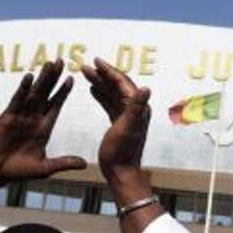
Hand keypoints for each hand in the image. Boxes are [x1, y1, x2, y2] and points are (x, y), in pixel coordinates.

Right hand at [0, 59, 86, 185]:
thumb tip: (84, 163)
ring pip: (34, 93)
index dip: (63, 92)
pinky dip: (23, 89)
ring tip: (50, 63)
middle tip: (62, 61)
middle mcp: (33, 119)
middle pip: (46, 94)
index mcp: (43, 128)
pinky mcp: (8, 117)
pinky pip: (17, 100)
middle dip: (54, 78)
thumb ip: (63, 163)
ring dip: (42, 78)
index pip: (56, 106)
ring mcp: (20, 116)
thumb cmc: (17, 171)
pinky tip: (30, 76)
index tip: (72, 78)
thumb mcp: (45, 168)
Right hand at [80, 57, 151, 188]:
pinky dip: (101, 95)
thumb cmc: (121, 153)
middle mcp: (135, 110)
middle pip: (117, 85)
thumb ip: (136, 108)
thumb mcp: (127, 128)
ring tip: (85, 73)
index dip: (109, 70)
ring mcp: (127, 116)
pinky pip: (110, 104)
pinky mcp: (119, 123)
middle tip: (86, 65)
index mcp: (138, 108)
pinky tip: (92, 89)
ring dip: (100, 82)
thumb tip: (147, 88)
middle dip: (102, 74)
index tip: (95, 60)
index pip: (123, 83)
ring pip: (112, 93)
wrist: (120, 172)